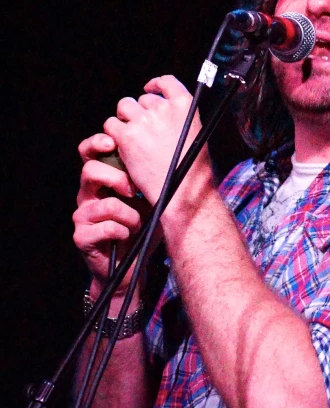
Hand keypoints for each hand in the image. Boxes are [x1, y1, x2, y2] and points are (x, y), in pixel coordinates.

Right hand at [73, 133, 148, 292]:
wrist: (134, 265)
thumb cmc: (143, 229)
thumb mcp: (152, 200)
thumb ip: (151, 180)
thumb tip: (169, 156)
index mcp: (100, 181)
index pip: (89, 153)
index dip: (96, 143)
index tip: (112, 142)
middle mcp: (87, 195)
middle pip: (90, 171)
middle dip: (117, 178)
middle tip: (133, 190)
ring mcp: (82, 216)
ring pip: (106, 204)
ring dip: (129, 215)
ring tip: (136, 224)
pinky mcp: (82, 237)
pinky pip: (107, 227)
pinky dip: (124, 231)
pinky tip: (127, 235)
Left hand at [103, 75, 213, 213]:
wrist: (180, 192)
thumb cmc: (190, 170)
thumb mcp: (195, 135)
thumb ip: (179, 118)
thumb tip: (162, 113)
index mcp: (185, 106)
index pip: (166, 82)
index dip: (155, 85)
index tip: (149, 89)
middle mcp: (164, 108)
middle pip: (143, 98)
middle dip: (140, 111)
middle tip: (142, 131)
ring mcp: (144, 121)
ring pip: (124, 107)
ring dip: (125, 119)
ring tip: (131, 138)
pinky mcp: (127, 136)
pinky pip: (111, 125)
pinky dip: (113, 134)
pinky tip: (121, 147)